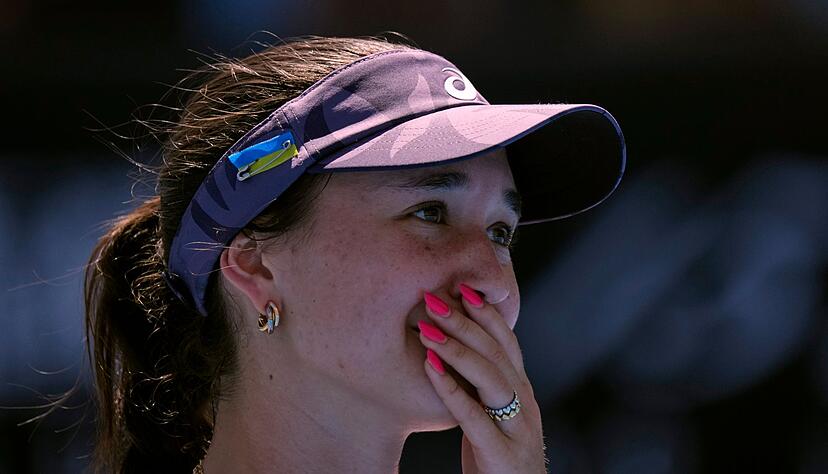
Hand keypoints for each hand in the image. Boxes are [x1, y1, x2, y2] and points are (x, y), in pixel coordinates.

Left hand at [418, 284, 546, 473]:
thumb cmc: (498, 458)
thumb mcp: (496, 415)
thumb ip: (484, 386)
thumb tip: (458, 347)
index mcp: (523, 392)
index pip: (507, 342)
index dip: (486, 313)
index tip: (461, 285)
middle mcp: (525, 404)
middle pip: (498, 352)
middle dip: (465, 321)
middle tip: (434, 298)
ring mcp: (518, 429)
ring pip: (491, 377)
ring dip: (457, 348)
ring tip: (427, 327)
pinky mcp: (503, 454)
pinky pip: (475, 417)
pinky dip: (452, 389)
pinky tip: (430, 368)